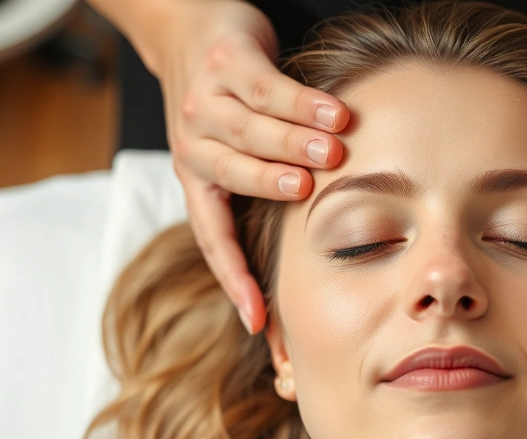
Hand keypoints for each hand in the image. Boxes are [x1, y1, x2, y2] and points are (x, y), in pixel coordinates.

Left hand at [152, 0, 349, 333]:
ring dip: (293, 139)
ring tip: (333, 149)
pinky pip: (269, 88)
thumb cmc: (229, 102)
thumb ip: (263, 187)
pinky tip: (335, 112)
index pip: (213, 238)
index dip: (234, 279)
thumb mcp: (233, 151)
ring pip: (251, 128)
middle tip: (308, 191)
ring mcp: (206, 102)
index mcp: (196, 180)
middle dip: (270, 184)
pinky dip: (303, 101)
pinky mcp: (227, 64)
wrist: (191, 27)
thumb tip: (320, 246)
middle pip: (233, 174)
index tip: (258, 321)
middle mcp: (194, 145)